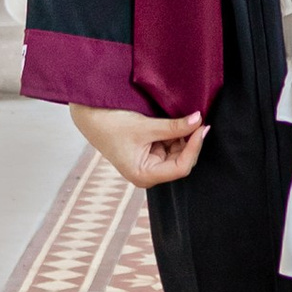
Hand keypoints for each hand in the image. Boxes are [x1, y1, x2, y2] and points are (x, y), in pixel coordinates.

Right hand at [72, 104, 207, 187]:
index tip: (201, 128)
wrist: (90, 115)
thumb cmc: (110, 124)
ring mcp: (149, 163)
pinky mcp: (149, 152)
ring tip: (186, 117)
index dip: (194, 148)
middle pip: (181, 161)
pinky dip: (176, 133)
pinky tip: (178, 121)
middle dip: (190, 141)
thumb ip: (174, 127)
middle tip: (198, 119)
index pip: (181, 167)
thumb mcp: (145, 126)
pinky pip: (170, 145)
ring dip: (183, 136)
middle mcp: (148, 174)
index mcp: (144, 175)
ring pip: (178, 152)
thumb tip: (198, 121)